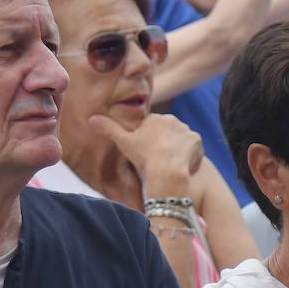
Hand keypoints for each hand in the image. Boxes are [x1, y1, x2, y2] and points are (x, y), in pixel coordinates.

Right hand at [88, 113, 202, 195]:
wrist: (167, 169)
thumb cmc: (144, 156)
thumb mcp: (123, 142)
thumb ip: (109, 129)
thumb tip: (91, 118)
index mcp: (155, 118)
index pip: (153, 130)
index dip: (149, 144)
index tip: (147, 155)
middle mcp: (172, 120)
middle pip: (168, 135)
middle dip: (164, 147)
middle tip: (158, 162)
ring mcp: (186, 130)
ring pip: (180, 143)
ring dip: (177, 153)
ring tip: (169, 166)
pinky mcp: (197, 141)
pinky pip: (194, 150)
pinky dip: (190, 159)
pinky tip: (182, 168)